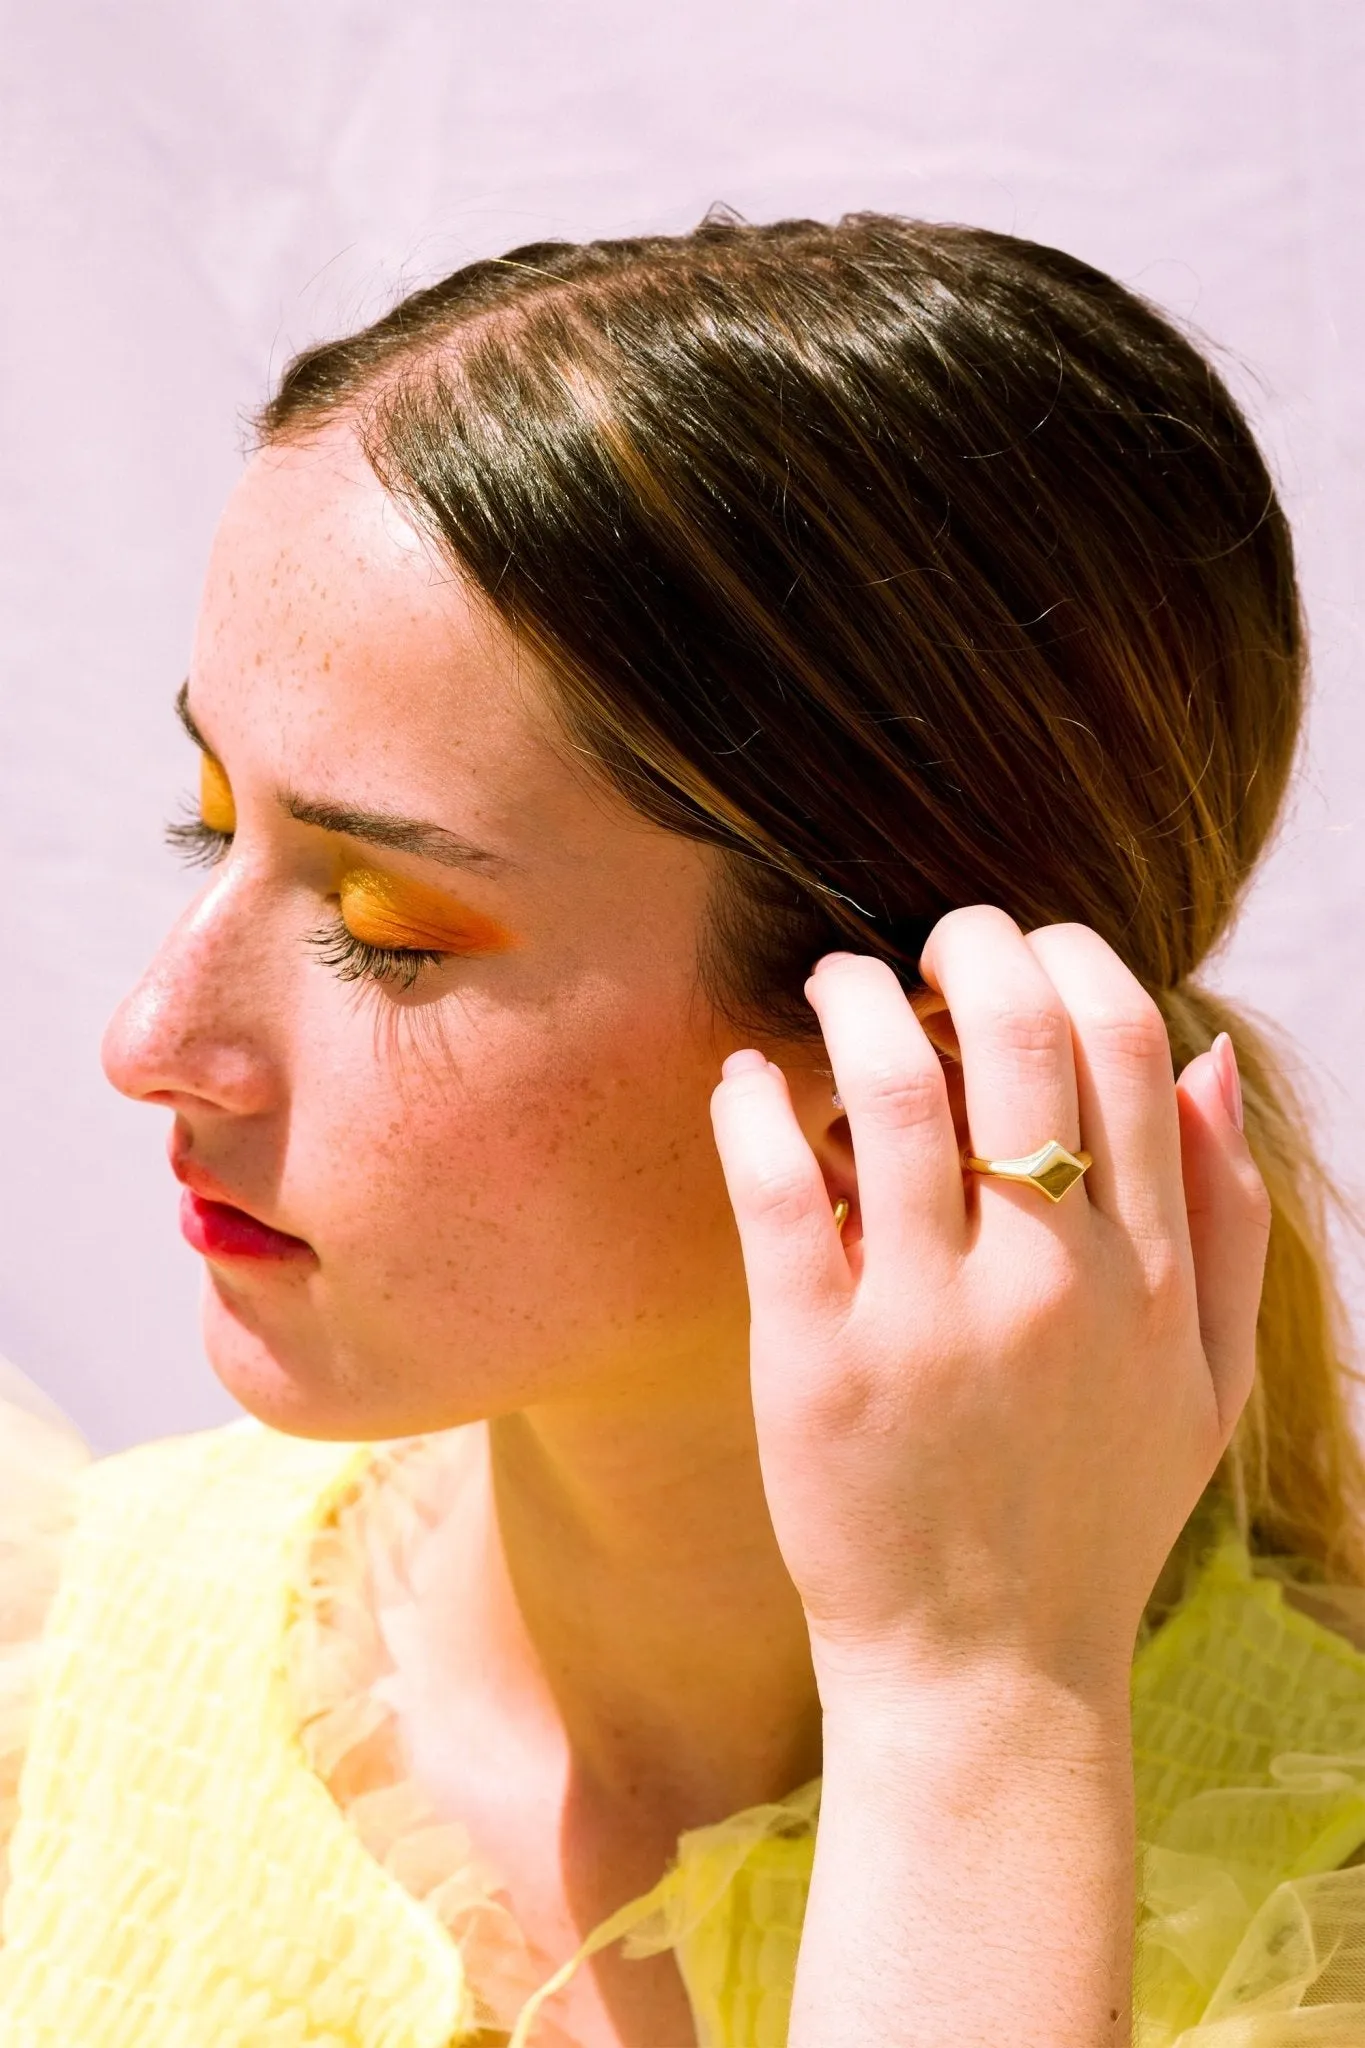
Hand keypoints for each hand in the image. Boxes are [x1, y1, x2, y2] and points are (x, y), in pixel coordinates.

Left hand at [711, 907, 1269, 1710]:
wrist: (987, 1678)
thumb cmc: (1094, 1517)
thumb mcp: (1207, 1381)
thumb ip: (1229, 1218)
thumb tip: (1209, 1051)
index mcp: (1150, 1274)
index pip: (1125, 1041)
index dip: (1070, 955)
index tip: (1025, 949)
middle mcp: (1050, 1280)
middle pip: (1016, 1032)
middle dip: (969, 943)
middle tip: (928, 938)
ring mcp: (928, 1320)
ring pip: (887, 1086)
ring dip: (855, 997)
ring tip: (834, 983)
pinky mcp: (815, 1361)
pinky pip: (773, 1187)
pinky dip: (753, 1105)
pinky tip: (749, 1079)